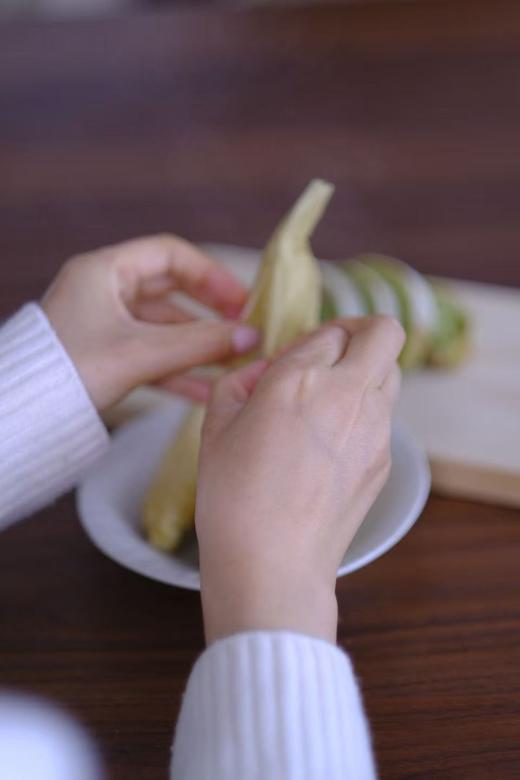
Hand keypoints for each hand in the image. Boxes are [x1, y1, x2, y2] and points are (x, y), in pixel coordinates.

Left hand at [41, 235, 258, 409]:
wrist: (22, 415)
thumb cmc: (73, 372)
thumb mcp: (142, 353)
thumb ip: (200, 343)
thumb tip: (251, 336)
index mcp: (104, 271)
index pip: (171, 255)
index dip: (211, 275)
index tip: (241, 300)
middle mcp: (104, 291)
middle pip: (171, 292)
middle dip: (209, 314)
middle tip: (243, 330)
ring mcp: (104, 324)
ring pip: (163, 328)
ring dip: (198, 346)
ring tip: (232, 365)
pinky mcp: (104, 354)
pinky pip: (150, 354)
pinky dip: (177, 368)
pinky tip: (206, 389)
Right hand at [196, 316, 404, 643]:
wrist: (273, 564)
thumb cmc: (234, 498)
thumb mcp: (216, 427)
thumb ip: (240, 382)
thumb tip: (263, 371)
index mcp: (300, 378)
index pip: (328, 332)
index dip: (311, 339)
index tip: (294, 358)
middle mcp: (348, 394)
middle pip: (383, 333)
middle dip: (360, 332)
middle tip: (333, 352)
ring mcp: (375, 428)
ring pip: (390, 374)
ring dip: (365, 373)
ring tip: (328, 403)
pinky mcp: (384, 460)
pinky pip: (384, 417)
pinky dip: (364, 414)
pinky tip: (330, 446)